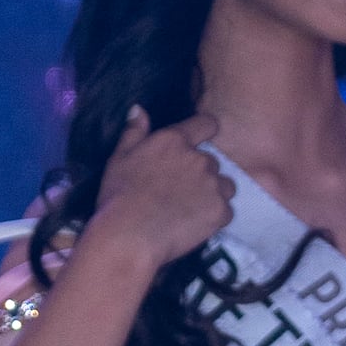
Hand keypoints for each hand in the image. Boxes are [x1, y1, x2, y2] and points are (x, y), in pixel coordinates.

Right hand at [91, 106, 230, 267]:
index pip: (207, 123)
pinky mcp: (220, 211)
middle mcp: (199, 159)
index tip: (201, 141)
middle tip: (181, 192)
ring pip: (225, 186)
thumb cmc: (118, 196)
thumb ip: (133, 132)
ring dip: (214, 194)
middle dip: (202, 173)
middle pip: (213, 162)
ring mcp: (213, 185)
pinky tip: (194, 225)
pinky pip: (226, 212)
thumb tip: (139, 109)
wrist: (129, 236)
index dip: (206, 130)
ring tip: (190, 209)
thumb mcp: (118, 158)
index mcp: (175, 141)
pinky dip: (215, 218)